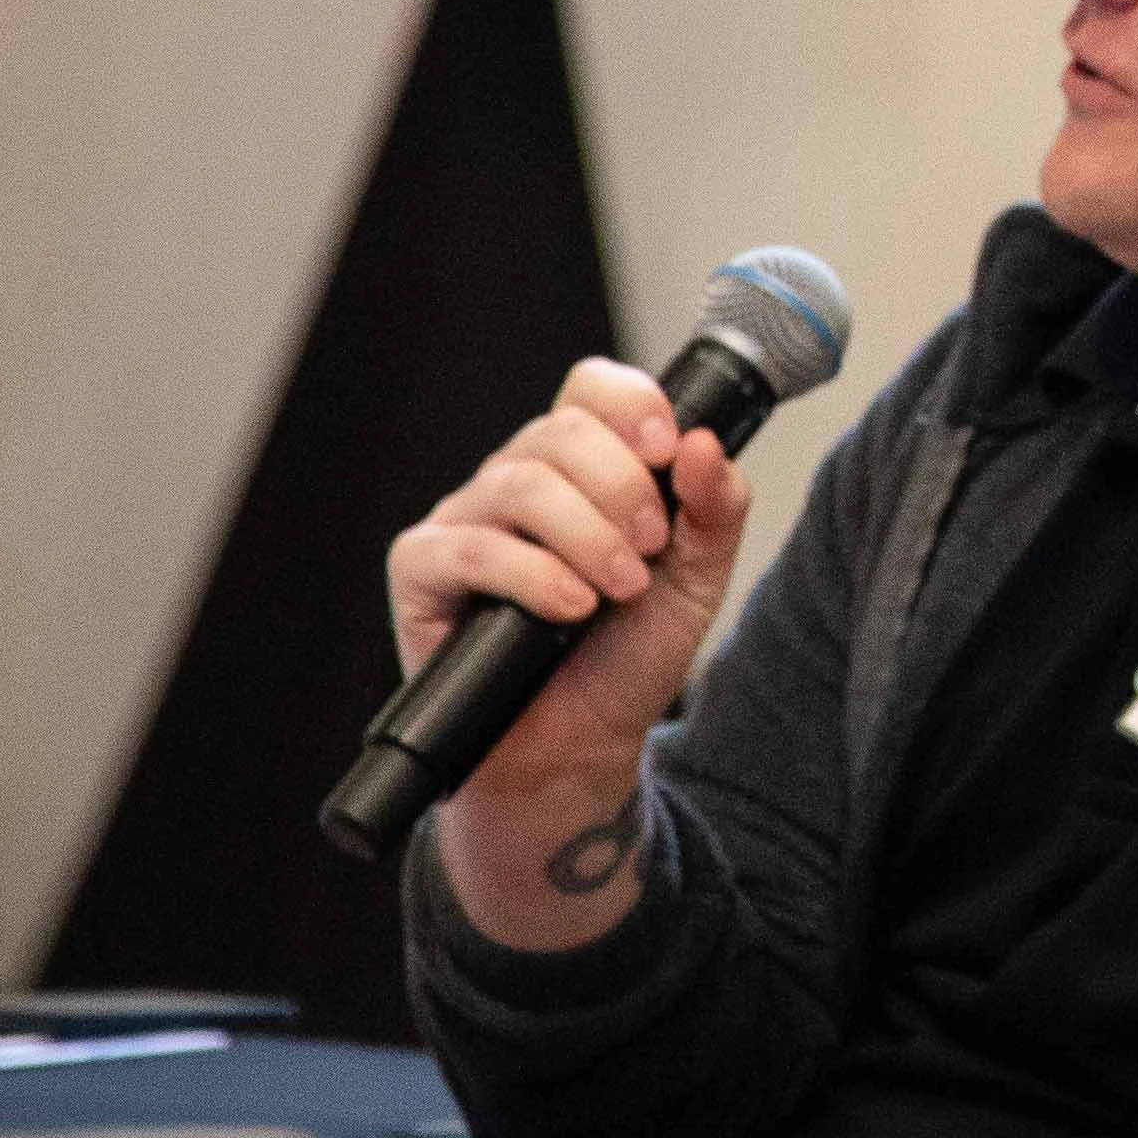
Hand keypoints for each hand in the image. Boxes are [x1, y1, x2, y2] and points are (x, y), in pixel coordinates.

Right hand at [392, 359, 747, 786]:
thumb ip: (715, 509)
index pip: (591, 388)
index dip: (631, 403)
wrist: (578, 748)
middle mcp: (517, 480)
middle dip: (623, 489)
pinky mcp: (422, 569)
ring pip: (520, 483)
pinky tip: (570, 609)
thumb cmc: (625, 657)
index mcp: (580, 468)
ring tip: (619, 590)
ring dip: (587, 536)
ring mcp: (465, 519)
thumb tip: (705, 442)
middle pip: (562, 430)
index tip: (667, 451)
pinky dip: (533, 575)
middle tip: (651, 552)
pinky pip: (471, 546)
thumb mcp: (696, 580)